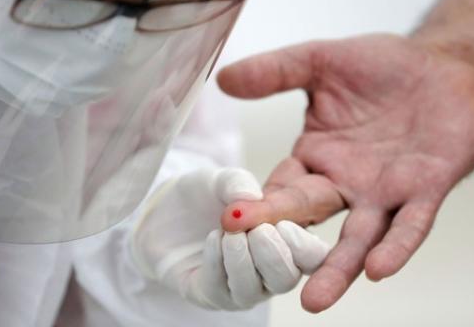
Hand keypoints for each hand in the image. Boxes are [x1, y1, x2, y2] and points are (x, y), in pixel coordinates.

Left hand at [129, 167, 329, 309]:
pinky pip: (221, 291)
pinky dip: (218, 264)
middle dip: (274, 257)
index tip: (285, 225)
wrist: (162, 210)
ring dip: (243, 261)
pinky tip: (213, 239)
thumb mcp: (220, 179)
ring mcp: (238, 286)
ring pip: (253, 291)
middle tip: (258, 232)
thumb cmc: (202, 196)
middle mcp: (266, 270)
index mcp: (283, 240)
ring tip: (229, 233)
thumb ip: (240, 183)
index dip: (305, 247)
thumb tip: (252, 199)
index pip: (312, 258)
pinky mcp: (209, 294)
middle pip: (286, 280)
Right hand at [217, 33, 473, 311]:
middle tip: (247, 245)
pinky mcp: (426, 189)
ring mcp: (385, 191)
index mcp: (316, 157)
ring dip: (336, 270)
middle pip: (308, 214)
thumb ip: (274, 71)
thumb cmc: (384, 66)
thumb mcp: (320, 61)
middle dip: (278, 231)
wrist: (445, 66)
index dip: (256, 202)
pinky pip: (409, 224)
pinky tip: (377, 268)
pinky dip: (395, 247)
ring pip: (357, 238)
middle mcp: (345, 182)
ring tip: (313, 300)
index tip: (229, 216)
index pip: (279, 187)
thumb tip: (224, 78)